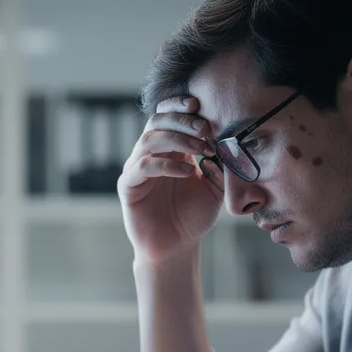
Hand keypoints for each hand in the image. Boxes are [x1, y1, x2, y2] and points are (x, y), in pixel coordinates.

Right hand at [117, 96, 221, 264]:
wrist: (177, 247)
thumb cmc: (193, 216)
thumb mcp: (215, 188)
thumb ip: (220, 167)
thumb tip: (222, 146)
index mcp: (169, 149)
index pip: (167, 115)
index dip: (179, 105)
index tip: (201, 104)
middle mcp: (150, 155)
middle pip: (157, 121)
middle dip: (182, 120)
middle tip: (205, 129)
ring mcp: (136, 169)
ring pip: (149, 140)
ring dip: (177, 139)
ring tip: (201, 149)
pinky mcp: (129, 187)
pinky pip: (143, 167)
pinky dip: (166, 165)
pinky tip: (188, 172)